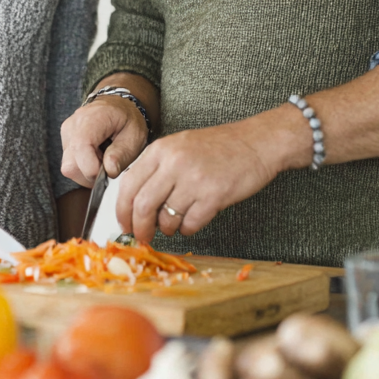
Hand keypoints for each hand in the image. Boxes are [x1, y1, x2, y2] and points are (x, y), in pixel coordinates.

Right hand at [60, 95, 148, 186]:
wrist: (117, 105)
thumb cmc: (127, 120)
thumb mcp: (135, 135)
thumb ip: (123, 153)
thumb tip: (109, 172)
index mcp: (91, 119)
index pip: (80, 150)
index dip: (94, 170)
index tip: (111, 171)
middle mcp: (72, 126)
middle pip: (72, 165)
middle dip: (92, 174)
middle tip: (109, 166)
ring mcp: (66, 134)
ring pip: (69, 168)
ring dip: (88, 172)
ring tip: (104, 160)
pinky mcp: (65, 142)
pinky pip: (70, 165)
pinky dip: (84, 168)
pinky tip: (96, 158)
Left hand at [116, 110, 304, 241]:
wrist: (256, 142)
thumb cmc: (218, 147)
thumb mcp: (179, 147)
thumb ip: (156, 169)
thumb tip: (134, 202)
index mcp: (161, 149)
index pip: (128, 185)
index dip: (122, 210)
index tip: (124, 223)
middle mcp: (174, 163)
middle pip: (142, 206)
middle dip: (140, 228)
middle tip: (143, 236)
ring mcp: (194, 179)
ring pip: (166, 218)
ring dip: (167, 229)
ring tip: (174, 224)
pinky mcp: (214, 195)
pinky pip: (190, 224)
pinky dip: (187, 229)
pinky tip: (193, 221)